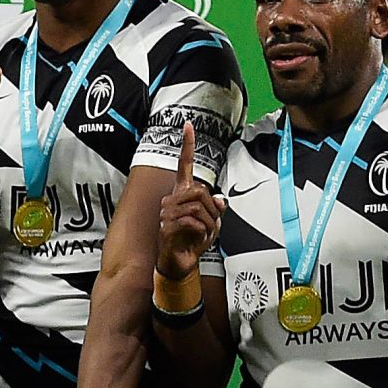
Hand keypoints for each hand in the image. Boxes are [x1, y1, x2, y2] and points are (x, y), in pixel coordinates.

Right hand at [154, 122, 221, 283]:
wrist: (179, 262)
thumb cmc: (192, 241)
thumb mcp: (211, 222)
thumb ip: (215, 208)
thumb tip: (219, 199)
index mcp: (182, 194)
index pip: (184, 166)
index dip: (187, 145)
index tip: (188, 125)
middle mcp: (172, 200)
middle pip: (200, 191)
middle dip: (212, 209)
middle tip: (210, 224)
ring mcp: (167, 213)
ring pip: (199, 207)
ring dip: (209, 222)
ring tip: (203, 233)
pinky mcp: (168, 227)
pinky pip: (194, 221)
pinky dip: (203, 232)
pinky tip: (197, 239)